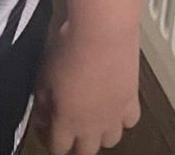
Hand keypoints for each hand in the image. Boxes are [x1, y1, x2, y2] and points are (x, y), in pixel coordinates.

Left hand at [31, 22, 140, 153]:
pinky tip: (114, 103)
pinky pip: (129, 120)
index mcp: (68, 121)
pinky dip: (122, 116)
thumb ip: (43, 98)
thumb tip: (42, 110)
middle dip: (75, 144)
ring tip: (92, 116)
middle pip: (85, 152)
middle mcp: (93, 125)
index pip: (58, 148)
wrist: (103, 31)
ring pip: (110, 140)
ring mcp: (115, 115)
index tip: (45, 125)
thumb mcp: (45, 72)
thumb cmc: (72, 47)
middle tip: (68, 127)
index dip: (48, 138)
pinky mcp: (132, 100)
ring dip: (100, 133)